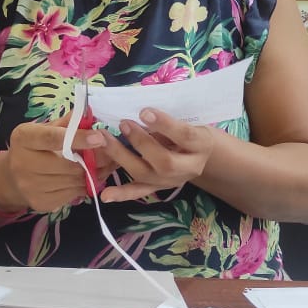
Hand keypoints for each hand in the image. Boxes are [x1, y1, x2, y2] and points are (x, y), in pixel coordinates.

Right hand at [0, 115, 111, 212]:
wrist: (12, 178)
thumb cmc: (33, 148)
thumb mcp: (44, 129)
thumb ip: (66, 123)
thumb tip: (90, 116)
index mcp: (24, 138)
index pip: (53, 138)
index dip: (78, 138)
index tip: (99, 138)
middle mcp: (22, 164)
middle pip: (67, 164)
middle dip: (92, 160)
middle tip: (110, 154)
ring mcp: (30, 187)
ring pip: (73, 181)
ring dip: (92, 173)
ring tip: (104, 165)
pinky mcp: (40, 203)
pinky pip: (72, 194)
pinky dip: (84, 186)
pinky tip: (89, 178)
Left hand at [97, 108, 216, 203]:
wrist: (202, 154)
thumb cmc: (190, 131)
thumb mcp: (189, 121)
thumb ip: (167, 122)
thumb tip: (141, 114)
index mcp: (201, 145)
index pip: (184, 136)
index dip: (164, 124)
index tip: (144, 112)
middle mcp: (189, 167)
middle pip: (165, 162)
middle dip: (140, 143)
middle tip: (123, 124)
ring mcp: (173, 181)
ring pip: (147, 175)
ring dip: (123, 158)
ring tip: (106, 140)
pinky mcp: (159, 188)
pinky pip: (140, 192)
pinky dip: (122, 193)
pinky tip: (105, 195)